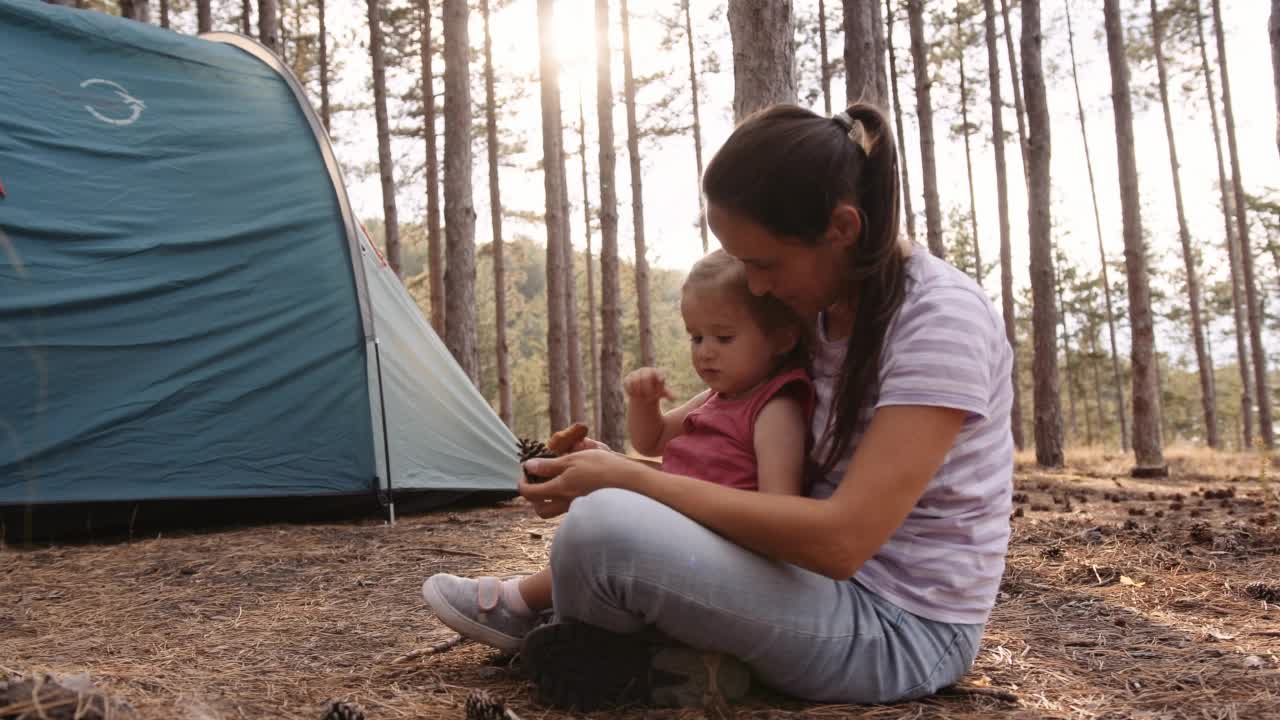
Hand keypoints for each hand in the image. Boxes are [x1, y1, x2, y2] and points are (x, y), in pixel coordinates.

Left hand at [519, 449, 644, 517]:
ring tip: (554, 484)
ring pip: (554, 512)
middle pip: (540, 510)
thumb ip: (549, 465)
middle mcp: (566, 502)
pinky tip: (573, 486)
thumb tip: (528, 467)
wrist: (631, 482)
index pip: (529, 493)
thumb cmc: (603, 467)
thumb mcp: (573, 459)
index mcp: (559, 489)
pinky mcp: (588, 507)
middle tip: (536, 482)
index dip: (522, 483)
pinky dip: (564, 500)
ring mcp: (578, 507)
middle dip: (533, 498)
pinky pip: (569, 509)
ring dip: (548, 501)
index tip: (525, 471)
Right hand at [623, 367, 675, 403]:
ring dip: (639, 391)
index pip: (659, 372)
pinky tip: (634, 395)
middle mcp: (646, 370)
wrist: (644, 391)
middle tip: (650, 399)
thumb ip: (668, 394)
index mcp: (656, 372)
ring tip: (642, 397)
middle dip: (647, 389)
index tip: (661, 379)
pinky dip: (631, 391)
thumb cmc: (656, 391)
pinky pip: (628, 384)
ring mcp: (636, 373)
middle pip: (645, 377)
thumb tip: (675, 397)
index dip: (660, 375)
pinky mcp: (628, 378)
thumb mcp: (663, 393)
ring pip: (635, 381)